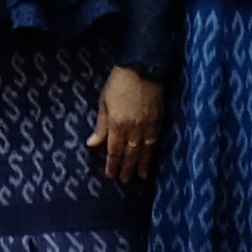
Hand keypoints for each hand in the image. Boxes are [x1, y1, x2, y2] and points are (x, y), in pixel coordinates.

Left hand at [90, 64, 166, 183]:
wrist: (142, 70)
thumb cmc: (118, 84)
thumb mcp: (104, 102)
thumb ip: (100, 125)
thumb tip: (92, 144)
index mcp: (117, 124)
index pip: (114, 150)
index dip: (112, 164)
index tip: (111, 175)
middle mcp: (133, 129)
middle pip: (130, 154)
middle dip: (126, 168)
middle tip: (125, 181)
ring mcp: (148, 126)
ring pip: (144, 151)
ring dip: (141, 165)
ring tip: (140, 176)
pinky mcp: (159, 121)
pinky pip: (155, 142)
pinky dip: (152, 153)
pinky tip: (150, 159)